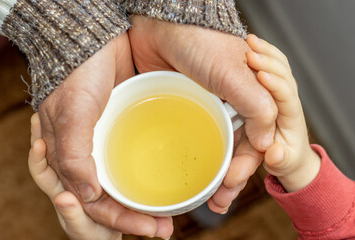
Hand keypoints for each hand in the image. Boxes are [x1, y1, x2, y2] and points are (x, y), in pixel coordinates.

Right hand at [38, 33, 172, 238]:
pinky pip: (140, 156)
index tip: (149, 228)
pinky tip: (171, 176)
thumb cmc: (76, 74)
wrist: (94, 40)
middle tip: (166, 228)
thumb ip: (74, 156)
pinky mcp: (129, 126)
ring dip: (147, 199)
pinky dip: (153, 170)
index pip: (95, 203)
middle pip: (114, 199)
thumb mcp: (71, 114)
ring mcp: (112, 142)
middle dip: (137, 217)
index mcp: (72, 159)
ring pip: (128, 182)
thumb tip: (87, 196)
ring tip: (173, 212)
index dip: (120, 220)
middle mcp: (91, 156)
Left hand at [128, 16, 276, 212]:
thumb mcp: (234, 74)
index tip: (234, 183)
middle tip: (218, 200)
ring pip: (212, 148)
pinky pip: (189, 137)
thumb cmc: (200, 40)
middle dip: (229, 177)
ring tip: (204, 198)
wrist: (162, 23)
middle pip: (234, 149)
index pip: (255, 139)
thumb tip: (265, 142)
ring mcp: (204, 108)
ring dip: (210, 173)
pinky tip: (184, 173)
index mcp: (248, 98)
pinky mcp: (182, 107)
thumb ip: (257, 107)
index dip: (248, 164)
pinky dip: (190, 157)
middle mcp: (228, 105)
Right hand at [246, 34, 320, 191]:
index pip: (287, 95)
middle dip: (268, 62)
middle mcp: (286, 101)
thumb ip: (277, 158)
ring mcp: (278, 93)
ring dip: (263, 53)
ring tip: (249, 42)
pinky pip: (269, 65)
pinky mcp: (267, 90)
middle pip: (283, 75)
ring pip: (276, 66)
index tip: (260, 75)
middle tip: (250, 51)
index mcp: (292, 117)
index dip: (275, 84)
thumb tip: (272, 152)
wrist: (292, 159)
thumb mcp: (281, 163)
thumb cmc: (286, 159)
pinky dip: (261, 53)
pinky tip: (248, 44)